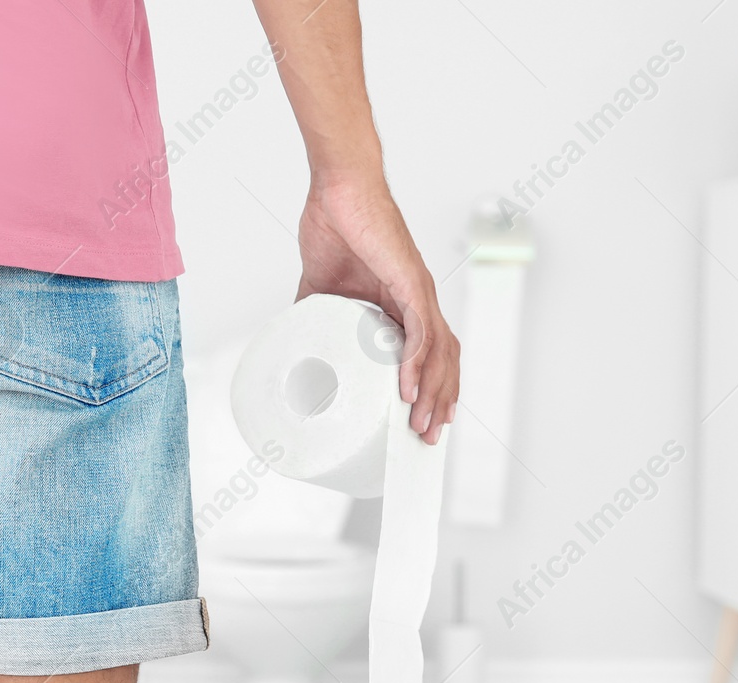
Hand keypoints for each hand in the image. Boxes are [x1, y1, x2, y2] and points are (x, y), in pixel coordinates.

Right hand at [296, 172, 458, 444]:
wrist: (336, 189)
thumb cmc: (334, 226)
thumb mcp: (320, 287)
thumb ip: (314, 312)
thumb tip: (295, 337)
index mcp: (401, 304)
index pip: (429, 355)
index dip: (431, 389)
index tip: (422, 420)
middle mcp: (418, 301)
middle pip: (443, 362)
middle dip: (439, 403)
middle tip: (427, 438)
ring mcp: (418, 292)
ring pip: (439, 353)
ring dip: (433, 393)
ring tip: (421, 424)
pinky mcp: (410, 281)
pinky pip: (421, 331)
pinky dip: (418, 364)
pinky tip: (409, 389)